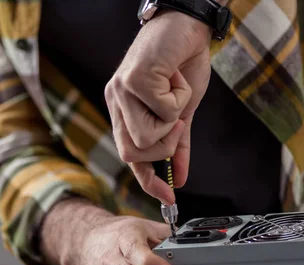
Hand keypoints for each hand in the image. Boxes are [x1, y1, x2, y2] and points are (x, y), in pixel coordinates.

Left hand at [105, 10, 211, 204]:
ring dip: (173, 121)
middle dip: (163, 149)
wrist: (188, 26)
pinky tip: (175, 77)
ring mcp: (120, 91)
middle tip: (179, 124)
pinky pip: (163, 111)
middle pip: (132, 153)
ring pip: (146, 136)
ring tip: (177, 93)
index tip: (167, 199)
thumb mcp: (182, 112)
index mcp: (123, 111)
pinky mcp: (133, 80)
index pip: (129, 156)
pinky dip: (180, 98)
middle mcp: (116, 101)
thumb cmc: (182, 65)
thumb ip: (177, 145)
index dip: (147, 180)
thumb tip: (180, 180)